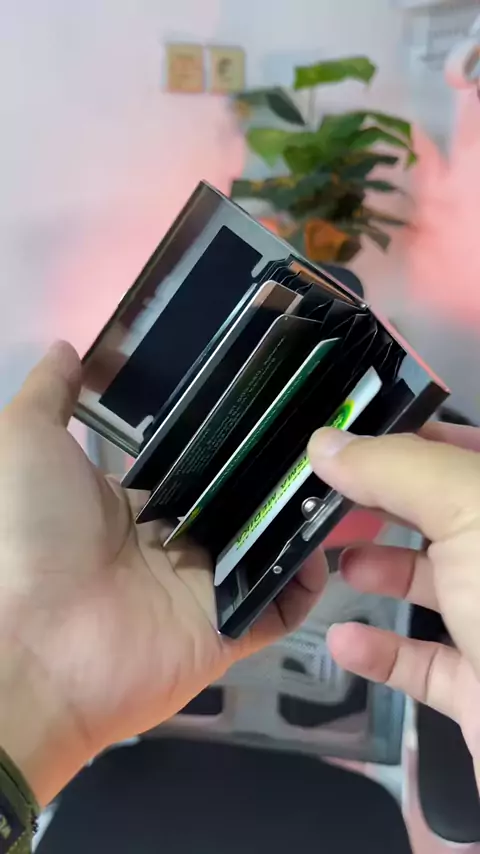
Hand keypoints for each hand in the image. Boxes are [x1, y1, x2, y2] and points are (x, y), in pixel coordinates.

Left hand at [0, 342, 326, 804]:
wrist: (32, 642)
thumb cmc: (27, 531)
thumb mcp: (25, 443)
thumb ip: (49, 395)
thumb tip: (68, 347)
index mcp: (130, 504)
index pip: (195, 465)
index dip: (230, 435)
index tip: (271, 396)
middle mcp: (172, 544)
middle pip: (238, 502)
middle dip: (276, 470)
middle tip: (323, 428)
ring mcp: (202, 589)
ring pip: (266, 547)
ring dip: (299, 516)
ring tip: (343, 470)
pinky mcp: (228, 629)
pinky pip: (280, 604)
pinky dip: (306, 581)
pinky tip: (325, 538)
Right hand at [308, 423, 479, 785]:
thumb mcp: (469, 509)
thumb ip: (395, 468)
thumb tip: (325, 443)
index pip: (471, 449)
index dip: (416, 436)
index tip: (354, 437)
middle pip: (444, 514)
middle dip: (385, 502)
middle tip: (327, 496)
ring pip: (435, 584)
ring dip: (382, 569)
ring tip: (338, 561)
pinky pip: (424, 663)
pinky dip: (380, 651)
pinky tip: (345, 640)